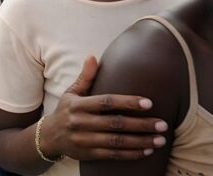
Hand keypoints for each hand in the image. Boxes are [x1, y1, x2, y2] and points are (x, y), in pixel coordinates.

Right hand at [40, 57, 168, 160]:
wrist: (49, 137)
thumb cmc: (66, 111)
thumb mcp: (72, 92)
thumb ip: (86, 77)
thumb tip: (92, 57)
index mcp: (79, 105)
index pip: (107, 102)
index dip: (128, 102)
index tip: (149, 103)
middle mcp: (81, 123)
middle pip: (116, 124)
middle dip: (142, 125)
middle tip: (163, 124)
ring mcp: (84, 140)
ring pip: (117, 142)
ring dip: (141, 141)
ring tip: (160, 140)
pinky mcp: (88, 154)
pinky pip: (113, 155)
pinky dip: (131, 154)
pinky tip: (146, 151)